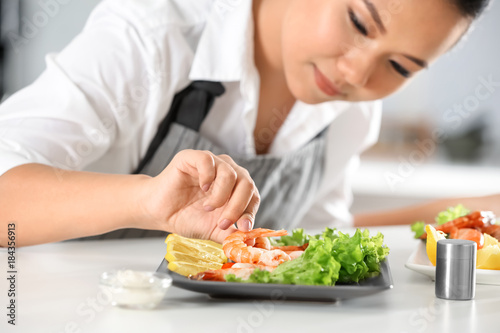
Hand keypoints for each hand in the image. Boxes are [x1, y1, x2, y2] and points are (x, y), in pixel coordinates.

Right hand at [140, 150, 259, 242]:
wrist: (159, 212)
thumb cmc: (186, 217)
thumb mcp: (214, 230)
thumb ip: (232, 234)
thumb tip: (251, 240)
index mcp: (236, 188)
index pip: (253, 196)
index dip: (250, 212)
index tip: (242, 228)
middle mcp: (227, 171)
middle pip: (246, 183)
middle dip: (237, 206)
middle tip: (222, 222)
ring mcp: (212, 163)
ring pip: (230, 173)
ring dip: (220, 196)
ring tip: (207, 208)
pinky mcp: (193, 157)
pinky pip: (208, 161)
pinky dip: (208, 177)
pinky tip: (201, 188)